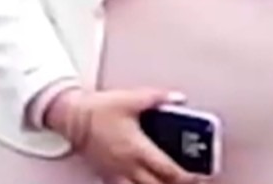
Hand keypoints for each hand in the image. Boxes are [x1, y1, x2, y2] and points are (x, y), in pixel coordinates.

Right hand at [44, 88, 201, 183]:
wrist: (72, 118)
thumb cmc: (98, 110)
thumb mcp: (131, 98)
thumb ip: (158, 98)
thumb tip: (178, 98)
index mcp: (137, 149)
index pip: (169, 171)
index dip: (188, 177)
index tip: (201, 175)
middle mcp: (128, 166)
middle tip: (191, 181)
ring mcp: (116, 174)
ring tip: (168, 182)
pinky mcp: (107, 175)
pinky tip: (145, 182)